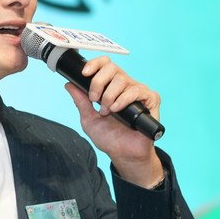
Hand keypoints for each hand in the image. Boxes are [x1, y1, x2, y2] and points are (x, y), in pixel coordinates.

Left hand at [65, 56, 164, 187]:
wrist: (124, 154)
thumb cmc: (110, 138)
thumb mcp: (89, 119)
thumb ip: (81, 101)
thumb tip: (69, 84)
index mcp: (111, 87)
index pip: (105, 64)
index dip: (94, 64)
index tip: (84, 74)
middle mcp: (125, 86)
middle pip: (112, 68)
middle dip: (98, 82)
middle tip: (95, 100)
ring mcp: (138, 91)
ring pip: (122, 79)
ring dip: (110, 96)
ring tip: (107, 111)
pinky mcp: (151, 99)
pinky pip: (137, 90)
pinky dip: (124, 99)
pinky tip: (118, 110)